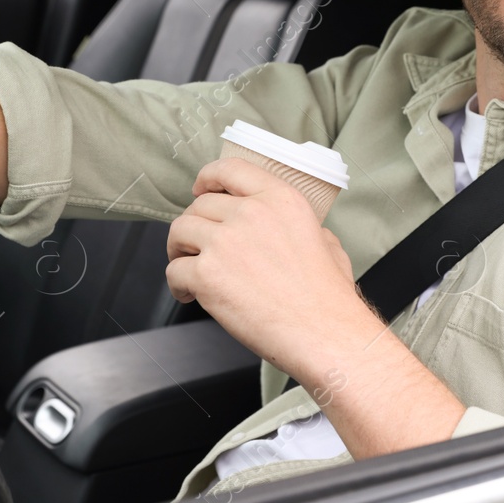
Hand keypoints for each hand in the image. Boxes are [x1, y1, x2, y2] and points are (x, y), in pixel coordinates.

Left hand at [168, 157, 467, 458]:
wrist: (323, 333)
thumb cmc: (328, 297)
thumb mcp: (327, 241)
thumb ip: (300, 226)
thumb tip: (285, 230)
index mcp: (280, 199)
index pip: (230, 169)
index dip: (208, 178)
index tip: (200, 188)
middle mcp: (250, 213)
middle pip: (200, 205)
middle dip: (195, 225)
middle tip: (197, 245)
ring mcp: (225, 242)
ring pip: (179, 232)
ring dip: (179, 250)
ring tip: (188, 269)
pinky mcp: (207, 274)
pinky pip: (174, 270)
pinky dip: (177, 284)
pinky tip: (189, 295)